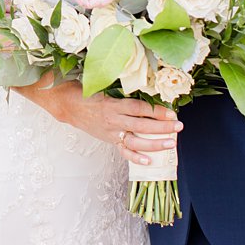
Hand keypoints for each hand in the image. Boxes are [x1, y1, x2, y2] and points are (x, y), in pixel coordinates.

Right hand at [26, 80, 180, 159]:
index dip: (156, 112)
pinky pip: (123, 151)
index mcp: (112, 104)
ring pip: (135, 141)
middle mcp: (113, 120)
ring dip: (155, 144)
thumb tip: (143, 82)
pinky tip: (149, 161)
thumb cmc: (84, 91)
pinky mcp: (108, 140)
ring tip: (171, 143)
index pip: (139, 109)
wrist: (65, 105)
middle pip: (141, 126)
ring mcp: (110, 132)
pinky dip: (136, 157)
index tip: (172, 113)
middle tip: (179, 127)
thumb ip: (121, 86)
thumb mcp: (102, 84)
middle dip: (162, 128)